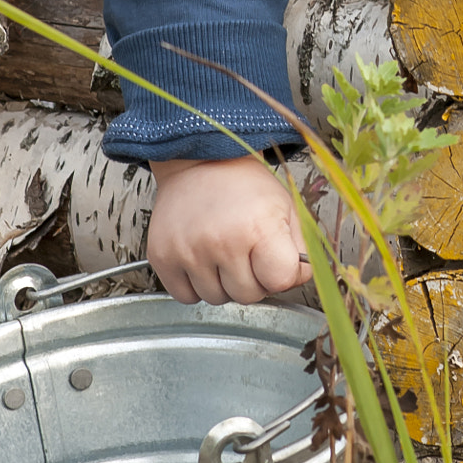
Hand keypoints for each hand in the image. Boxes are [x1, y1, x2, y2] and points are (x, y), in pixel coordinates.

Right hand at [147, 154, 309, 304]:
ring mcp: (189, 251)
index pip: (280, 281)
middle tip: (245, 251)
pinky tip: (202, 259)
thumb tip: (299, 282)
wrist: (200, 163)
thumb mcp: (286, 209)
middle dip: (252, 280)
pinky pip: (186, 297)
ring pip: (217, 299)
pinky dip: (195, 285)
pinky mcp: (163, 257)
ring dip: (222, 283)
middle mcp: (222, 241)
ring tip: (222, 251)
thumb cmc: (244, 187)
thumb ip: (300, 251)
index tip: (273, 258)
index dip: (280, 273)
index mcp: (259, 227)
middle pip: (248, 296)